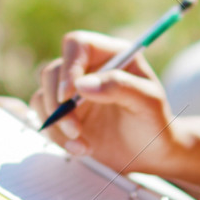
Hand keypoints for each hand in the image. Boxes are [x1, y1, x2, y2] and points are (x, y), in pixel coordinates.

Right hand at [31, 31, 176, 173]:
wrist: (151, 154)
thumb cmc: (155, 123)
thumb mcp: (149, 103)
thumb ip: (120, 86)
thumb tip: (81, 85)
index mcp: (111, 55)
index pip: (78, 45)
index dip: (69, 67)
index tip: (69, 95)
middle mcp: (88, 69)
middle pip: (53, 72)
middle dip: (57, 103)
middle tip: (75, 129)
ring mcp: (73, 93)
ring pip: (44, 96)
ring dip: (56, 123)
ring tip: (82, 145)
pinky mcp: (64, 115)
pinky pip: (44, 120)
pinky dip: (57, 137)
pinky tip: (81, 149)